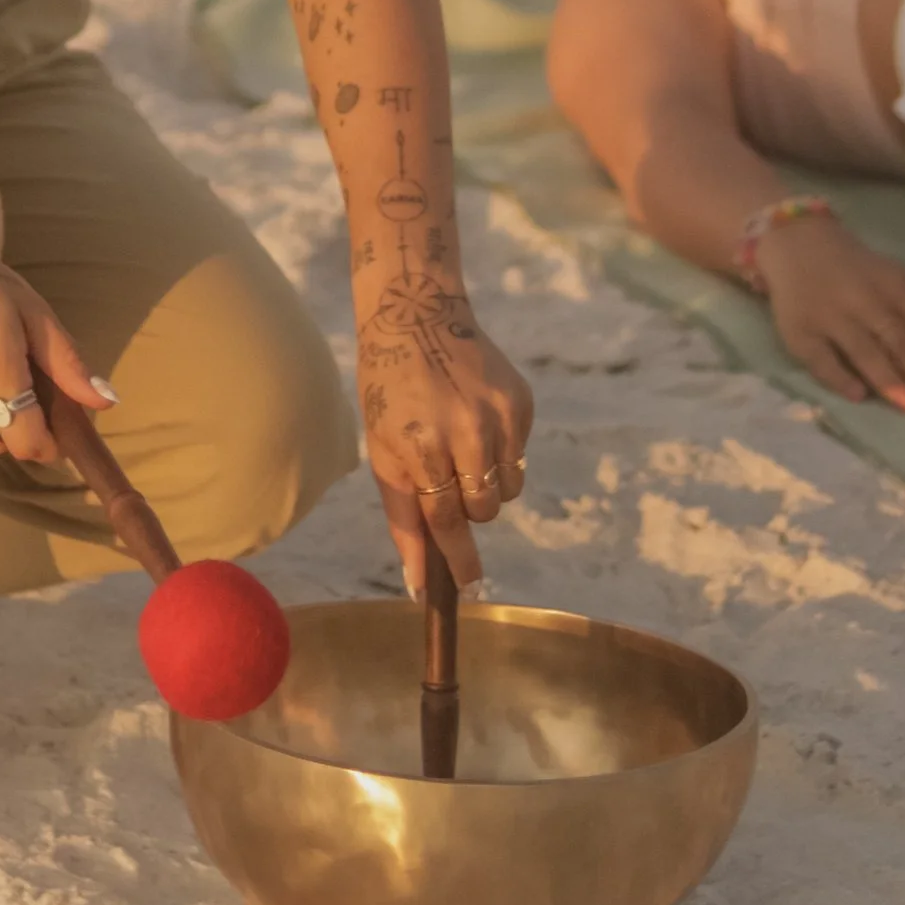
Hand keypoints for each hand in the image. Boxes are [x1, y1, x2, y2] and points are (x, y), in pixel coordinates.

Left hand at [359, 301, 533, 595]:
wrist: (417, 316)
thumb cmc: (389, 391)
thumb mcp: (383, 452)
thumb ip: (403, 519)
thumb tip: (418, 583)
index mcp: (421, 444)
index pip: (446, 520)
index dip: (458, 559)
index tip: (469, 588)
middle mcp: (465, 430)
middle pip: (482, 511)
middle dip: (465, 510)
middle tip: (444, 479)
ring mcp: (499, 414)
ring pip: (506, 490)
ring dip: (484, 486)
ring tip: (460, 448)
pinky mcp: (521, 401)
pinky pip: (519, 459)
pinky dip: (500, 455)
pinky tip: (477, 423)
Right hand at [757, 218, 904, 415]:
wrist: (796, 242)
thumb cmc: (859, 272)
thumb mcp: (894, 281)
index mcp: (896, 287)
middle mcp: (866, 300)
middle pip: (903, 343)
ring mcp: (830, 316)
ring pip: (865, 352)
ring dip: (892, 381)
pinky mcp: (799, 331)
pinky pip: (821, 359)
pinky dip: (839, 377)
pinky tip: (859, 396)